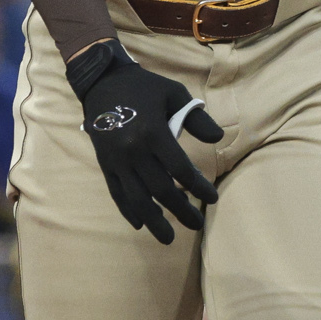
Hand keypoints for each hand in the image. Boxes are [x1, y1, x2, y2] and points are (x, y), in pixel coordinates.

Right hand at [66, 41, 223, 245]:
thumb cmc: (144, 87)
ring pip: (137, 198)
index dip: (198, 187)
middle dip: (181, 210)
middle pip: (161, 189)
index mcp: (153, 132)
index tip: (212, 198)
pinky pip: (117, 193)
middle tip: (197, 224)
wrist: (101, 82)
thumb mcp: (174, 93)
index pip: (180, 169)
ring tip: (168, 238)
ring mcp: (117, 160)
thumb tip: (218, 139)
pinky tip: (140, 224)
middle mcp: (134, 151)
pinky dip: (128, 211)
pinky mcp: (104, 164)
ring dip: (154, 221)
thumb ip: (196, 117)